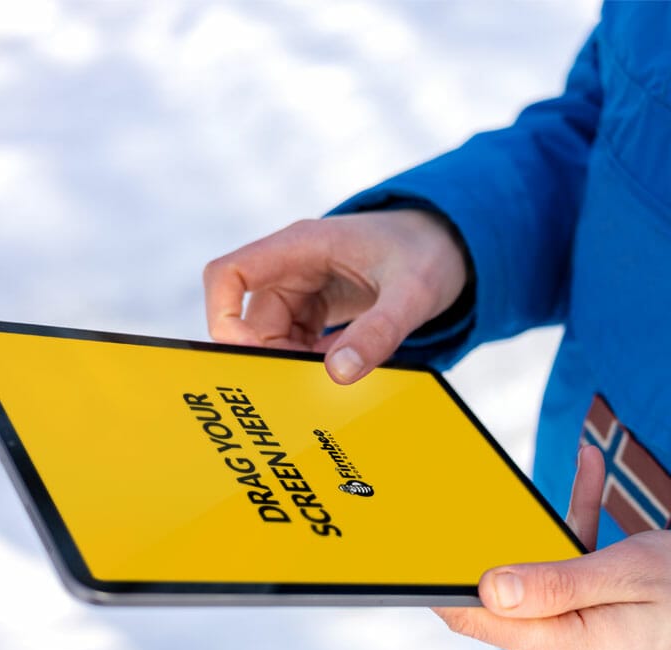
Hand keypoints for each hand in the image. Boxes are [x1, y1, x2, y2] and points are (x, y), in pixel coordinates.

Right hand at [203, 210, 466, 383]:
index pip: (228, 274)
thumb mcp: (412, 293)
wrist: (451, 242)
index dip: (221, 315)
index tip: (242, 355)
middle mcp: (291, 266)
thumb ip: (378, 332)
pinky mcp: (315, 306)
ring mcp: (301, 288)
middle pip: (250, 321)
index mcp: (300, 246)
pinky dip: (309, 362)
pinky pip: (295, 341)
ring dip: (292, 363)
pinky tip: (339, 370)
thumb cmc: (429, 252)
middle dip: (270, 357)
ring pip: (271, 337)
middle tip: (305, 386)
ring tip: (332, 378)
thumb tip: (338, 375)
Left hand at [434, 445, 670, 649]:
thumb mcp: (627, 576)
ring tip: (558, 469)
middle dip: (495, 545)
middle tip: (461, 495)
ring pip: (534, 577)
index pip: (482, 622)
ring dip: (542, 528)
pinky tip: (588, 467)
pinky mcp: (582, 622)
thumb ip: (556, 583)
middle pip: (504, 597)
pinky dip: (571, 529)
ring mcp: (572, 642)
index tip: (409, 554)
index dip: (442, 587)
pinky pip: (562, 572)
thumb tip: (487, 590)